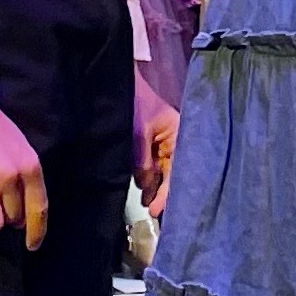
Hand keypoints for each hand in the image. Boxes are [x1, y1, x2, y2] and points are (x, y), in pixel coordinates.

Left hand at [133, 80, 178, 215]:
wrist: (115, 83)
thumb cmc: (133, 104)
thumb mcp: (137, 136)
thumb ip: (142, 164)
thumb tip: (146, 188)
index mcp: (179, 134)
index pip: (178, 169)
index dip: (168, 191)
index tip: (156, 209)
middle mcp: (175, 140)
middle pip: (172, 172)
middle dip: (162, 191)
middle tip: (151, 212)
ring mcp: (162, 141)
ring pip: (160, 170)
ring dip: (154, 185)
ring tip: (146, 204)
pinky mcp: (150, 142)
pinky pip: (151, 163)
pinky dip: (147, 176)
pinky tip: (143, 189)